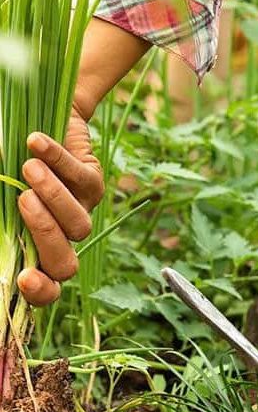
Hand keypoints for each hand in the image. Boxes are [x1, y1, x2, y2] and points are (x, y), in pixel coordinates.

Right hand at [17, 110, 104, 305]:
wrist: (30, 119)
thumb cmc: (1, 156)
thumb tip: (3, 195)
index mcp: (32, 248)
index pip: (43, 288)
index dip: (39, 292)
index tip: (24, 278)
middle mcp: (59, 238)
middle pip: (64, 265)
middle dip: (45, 235)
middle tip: (23, 200)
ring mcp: (79, 213)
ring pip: (79, 226)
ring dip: (54, 197)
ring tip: (29, 168)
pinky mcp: (94, 184)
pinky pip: (82, 180)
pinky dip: (57, 160)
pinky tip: (36, 142)